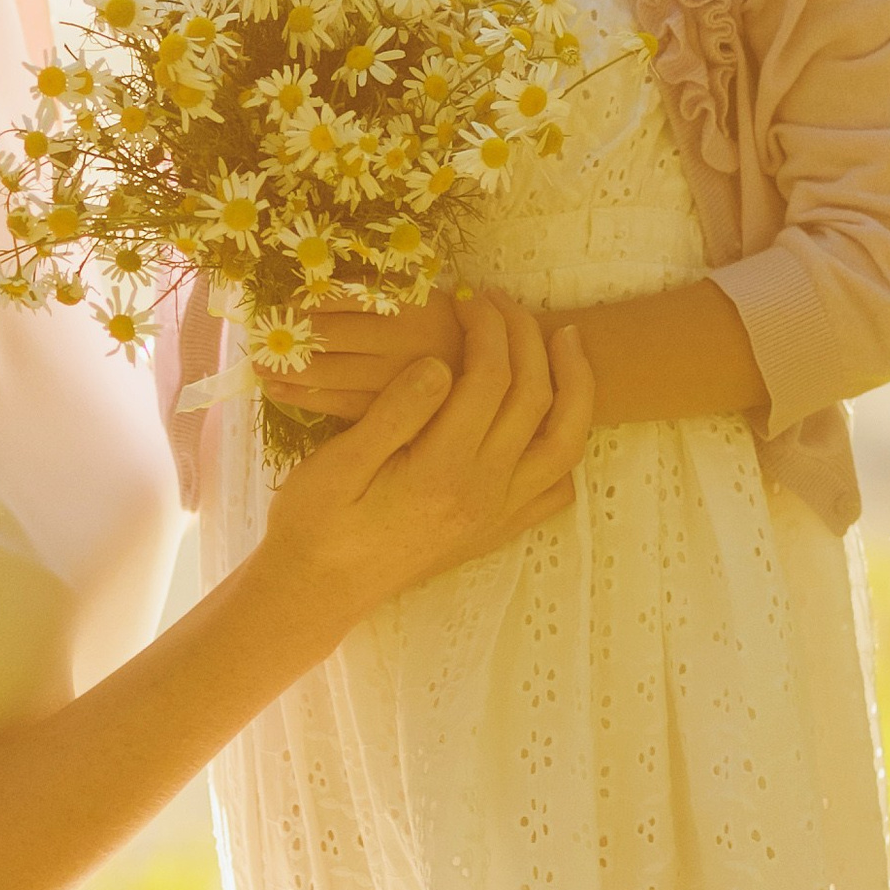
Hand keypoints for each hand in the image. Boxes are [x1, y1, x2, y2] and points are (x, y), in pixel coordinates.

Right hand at [259, 298, 592, 626]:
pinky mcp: (495, 531)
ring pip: (565, 444)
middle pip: (535, 398)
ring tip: (565, 342)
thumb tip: (441, 362)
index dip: (486, 327)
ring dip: (575, 385)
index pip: (490, 379)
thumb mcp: (339, 463)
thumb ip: (395, 412)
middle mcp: (483, 492)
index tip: (466, 298)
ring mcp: (496, 515)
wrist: (317, 592)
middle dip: (526, 337)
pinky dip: (564, 449)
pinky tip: (549, 421)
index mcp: (442, 470)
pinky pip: (554, 490)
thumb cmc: (315, 523)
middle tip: (501, 302)